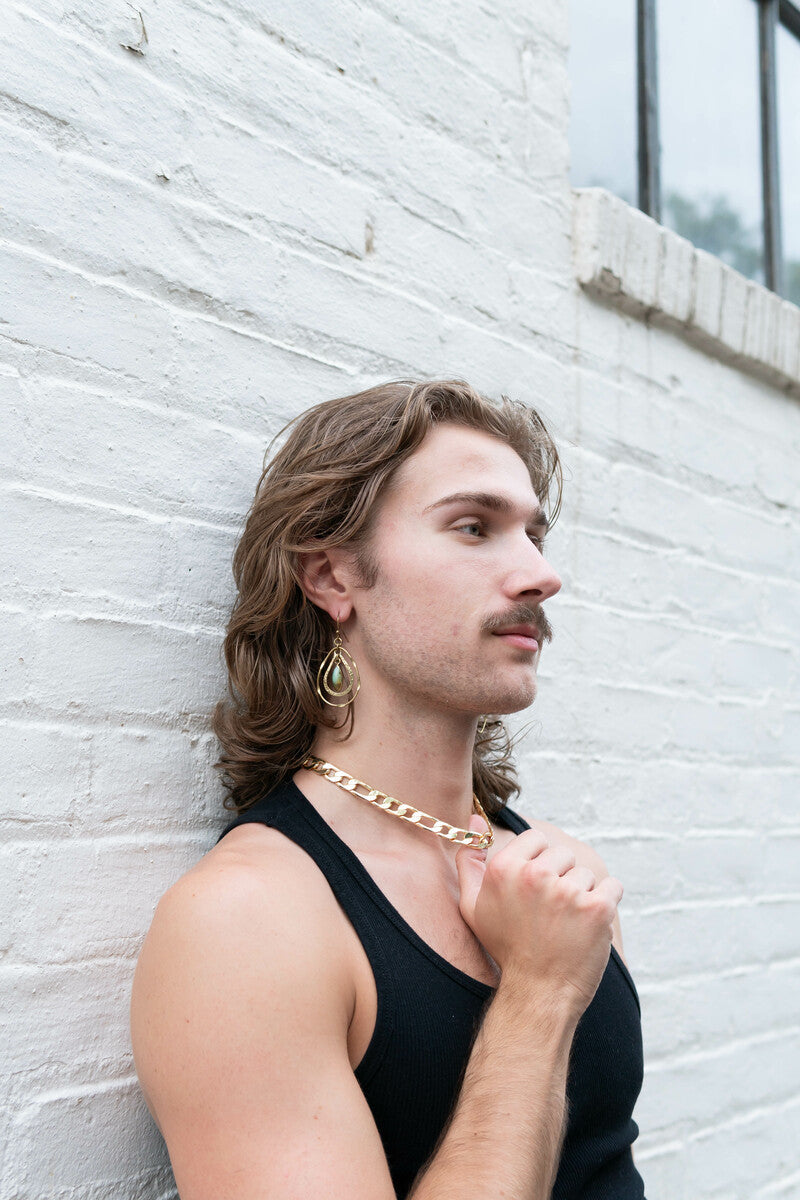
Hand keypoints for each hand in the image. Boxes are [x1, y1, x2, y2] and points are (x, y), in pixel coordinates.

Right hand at [456, 816, 622, 1015]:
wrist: (538, 994)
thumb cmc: (506, 948)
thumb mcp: (473, 906)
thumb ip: (468, 861)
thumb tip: (472, 819)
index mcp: (504, 868)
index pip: (537, 839)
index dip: (539, 864)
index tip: (537, 890)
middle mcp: (534, 875)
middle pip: (563, 854)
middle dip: (561, 879)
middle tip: (550, 913)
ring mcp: (568, 891)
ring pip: (586, 874)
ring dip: (582, 895)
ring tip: (566, 924)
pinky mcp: (598, 908)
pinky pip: (612, 887)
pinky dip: (606, 903)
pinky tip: (587, 925)